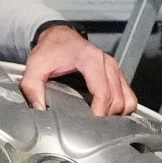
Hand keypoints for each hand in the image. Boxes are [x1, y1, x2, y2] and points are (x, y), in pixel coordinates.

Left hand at [21, 24, 135, 115]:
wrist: (60, 36)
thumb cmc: (51, 50)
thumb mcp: (35, 67)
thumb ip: (32, 88)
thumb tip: (39, 109)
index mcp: (90, 59)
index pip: (103, 92)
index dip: (99, 112)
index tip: (90, 124)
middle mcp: (107, 62)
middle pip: (117, 99)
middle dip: (106, 117)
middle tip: (91, 126)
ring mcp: (115, 68)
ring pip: (127, 99)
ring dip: (116, 114)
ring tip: (100, 121)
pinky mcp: (118, 73)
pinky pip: (129, 95)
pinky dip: (123, 107)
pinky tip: (108, 112)